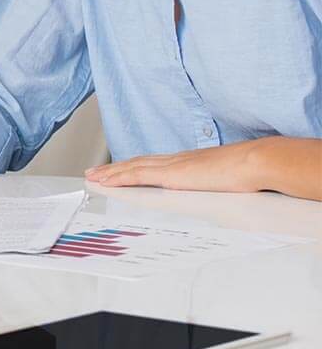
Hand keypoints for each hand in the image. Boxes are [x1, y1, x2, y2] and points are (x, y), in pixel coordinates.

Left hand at [85, 139, 265, 193]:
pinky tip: (107, 181)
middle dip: (115, 168)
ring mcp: (172, 166)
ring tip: (93, 177)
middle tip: (95, 172)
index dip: (134, 165)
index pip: (154, 162)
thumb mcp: (225, 176)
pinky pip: (137, 176)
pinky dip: (119, 178)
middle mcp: (176, 160)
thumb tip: (217, 188)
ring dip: (111, 173)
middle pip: (137, 162)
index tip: (120, 168)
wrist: (255, 161)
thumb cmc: (248, 170)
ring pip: (132, 168)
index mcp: (189, 161)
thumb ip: (215, 181)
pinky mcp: (171, 175)